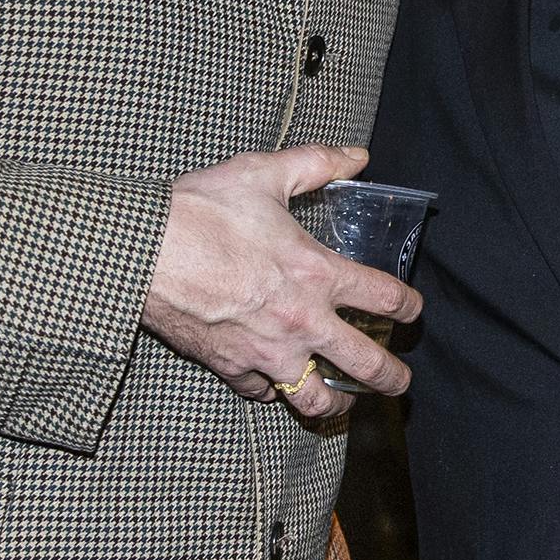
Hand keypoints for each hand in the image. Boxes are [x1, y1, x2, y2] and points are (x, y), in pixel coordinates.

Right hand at [139, 143, 419, 422]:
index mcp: (317, 274)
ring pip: (316, 398)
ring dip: (337, 404)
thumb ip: (316, 163)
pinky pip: (262, 392)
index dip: (408, 307)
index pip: (384, 298)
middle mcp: (302, 322)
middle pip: (365, 364)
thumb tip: (356, 155)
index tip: (413, 311)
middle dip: (391, 377)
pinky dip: (272, 391)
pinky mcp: (231, 367)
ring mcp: (267, 352)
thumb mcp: (264, 173)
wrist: (146, 253)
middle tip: (401, 383)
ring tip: (346, 404)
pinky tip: (275, 384)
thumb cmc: (203, 211)